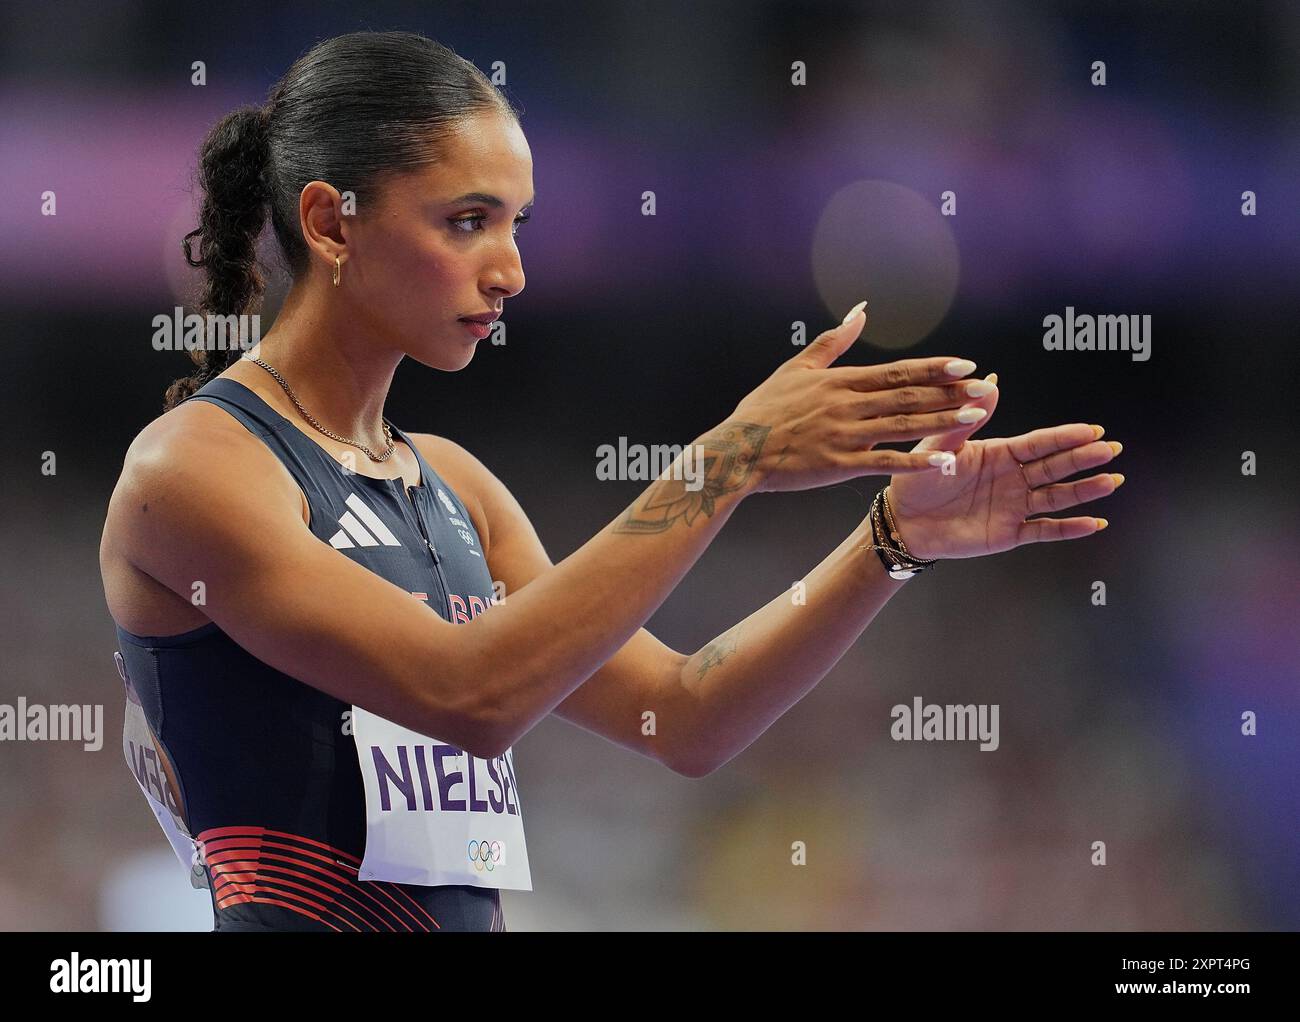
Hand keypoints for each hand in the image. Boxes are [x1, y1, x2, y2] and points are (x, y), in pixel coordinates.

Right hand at [731, 302, 995, 493]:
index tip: (965, 365)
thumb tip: (860, 311)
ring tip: (975, 416)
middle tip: (984, 389)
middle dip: (949, 392)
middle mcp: (847, 406)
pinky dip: (916, 461)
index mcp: (839, 381)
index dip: (933, 368)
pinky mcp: (839, 465)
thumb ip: (832, 341)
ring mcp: (845, 436)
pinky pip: (885, 463)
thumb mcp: (796, 368)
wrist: (737, 450)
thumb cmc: (763, 410)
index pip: (897, 372)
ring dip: (942, 421)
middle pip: (907, 396)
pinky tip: (942, 460)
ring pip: (903, 426)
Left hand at [885, 377, 1122, 558]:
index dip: (1065, 437)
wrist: (903, 520)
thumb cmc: (917, 478)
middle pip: (1054, 467)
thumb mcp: (939, 446)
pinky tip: (1094, 523)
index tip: (1092, 430)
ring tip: (1111, 480)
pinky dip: (1069, 528)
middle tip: (1110, 449)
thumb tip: (991, 380)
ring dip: (1084, 490)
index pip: (1039, 443)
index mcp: (999, 453)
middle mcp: (1012, 479)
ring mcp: (1013, 506)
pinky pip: (1044, 530)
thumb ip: (967, 419)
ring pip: (1056, 497)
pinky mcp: (1008, 533)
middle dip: (1083, 458)